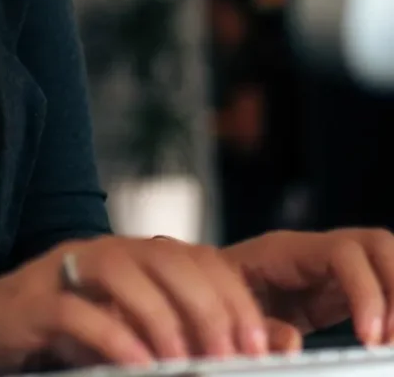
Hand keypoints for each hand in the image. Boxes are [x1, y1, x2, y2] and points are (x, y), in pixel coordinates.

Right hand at [0, 235, 273, 375]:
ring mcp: (62, 272)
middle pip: (165, 257)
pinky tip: (138, 367)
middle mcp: (100, 253)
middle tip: (230, 358)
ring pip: (121, 271)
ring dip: (162, 318)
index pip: (195, 257)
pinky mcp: (31, 302)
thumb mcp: (129, 339)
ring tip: (186, 363)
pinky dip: (112, 337)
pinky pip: (75, 311)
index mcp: (130, 258)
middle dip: (207, 307)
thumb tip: (267, 346)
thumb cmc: (58, 342)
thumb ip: (184, 338)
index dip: (233, 297)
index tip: (258, 347)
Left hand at [224, 228, 393, 345]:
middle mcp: (316, 251)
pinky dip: (391, 308)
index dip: (365, 291)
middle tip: (389, 340)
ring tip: (390, 343)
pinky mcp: (344, 288)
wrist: (212, 291)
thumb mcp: (228, 309)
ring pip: (386, 260)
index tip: (368, 337)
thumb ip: (258, 326)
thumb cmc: (218, 294)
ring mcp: (334, 267)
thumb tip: (290, 344)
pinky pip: (382, 286)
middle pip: (378, 245)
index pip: (344, 251)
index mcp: (287, 249)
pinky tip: (386, 339)